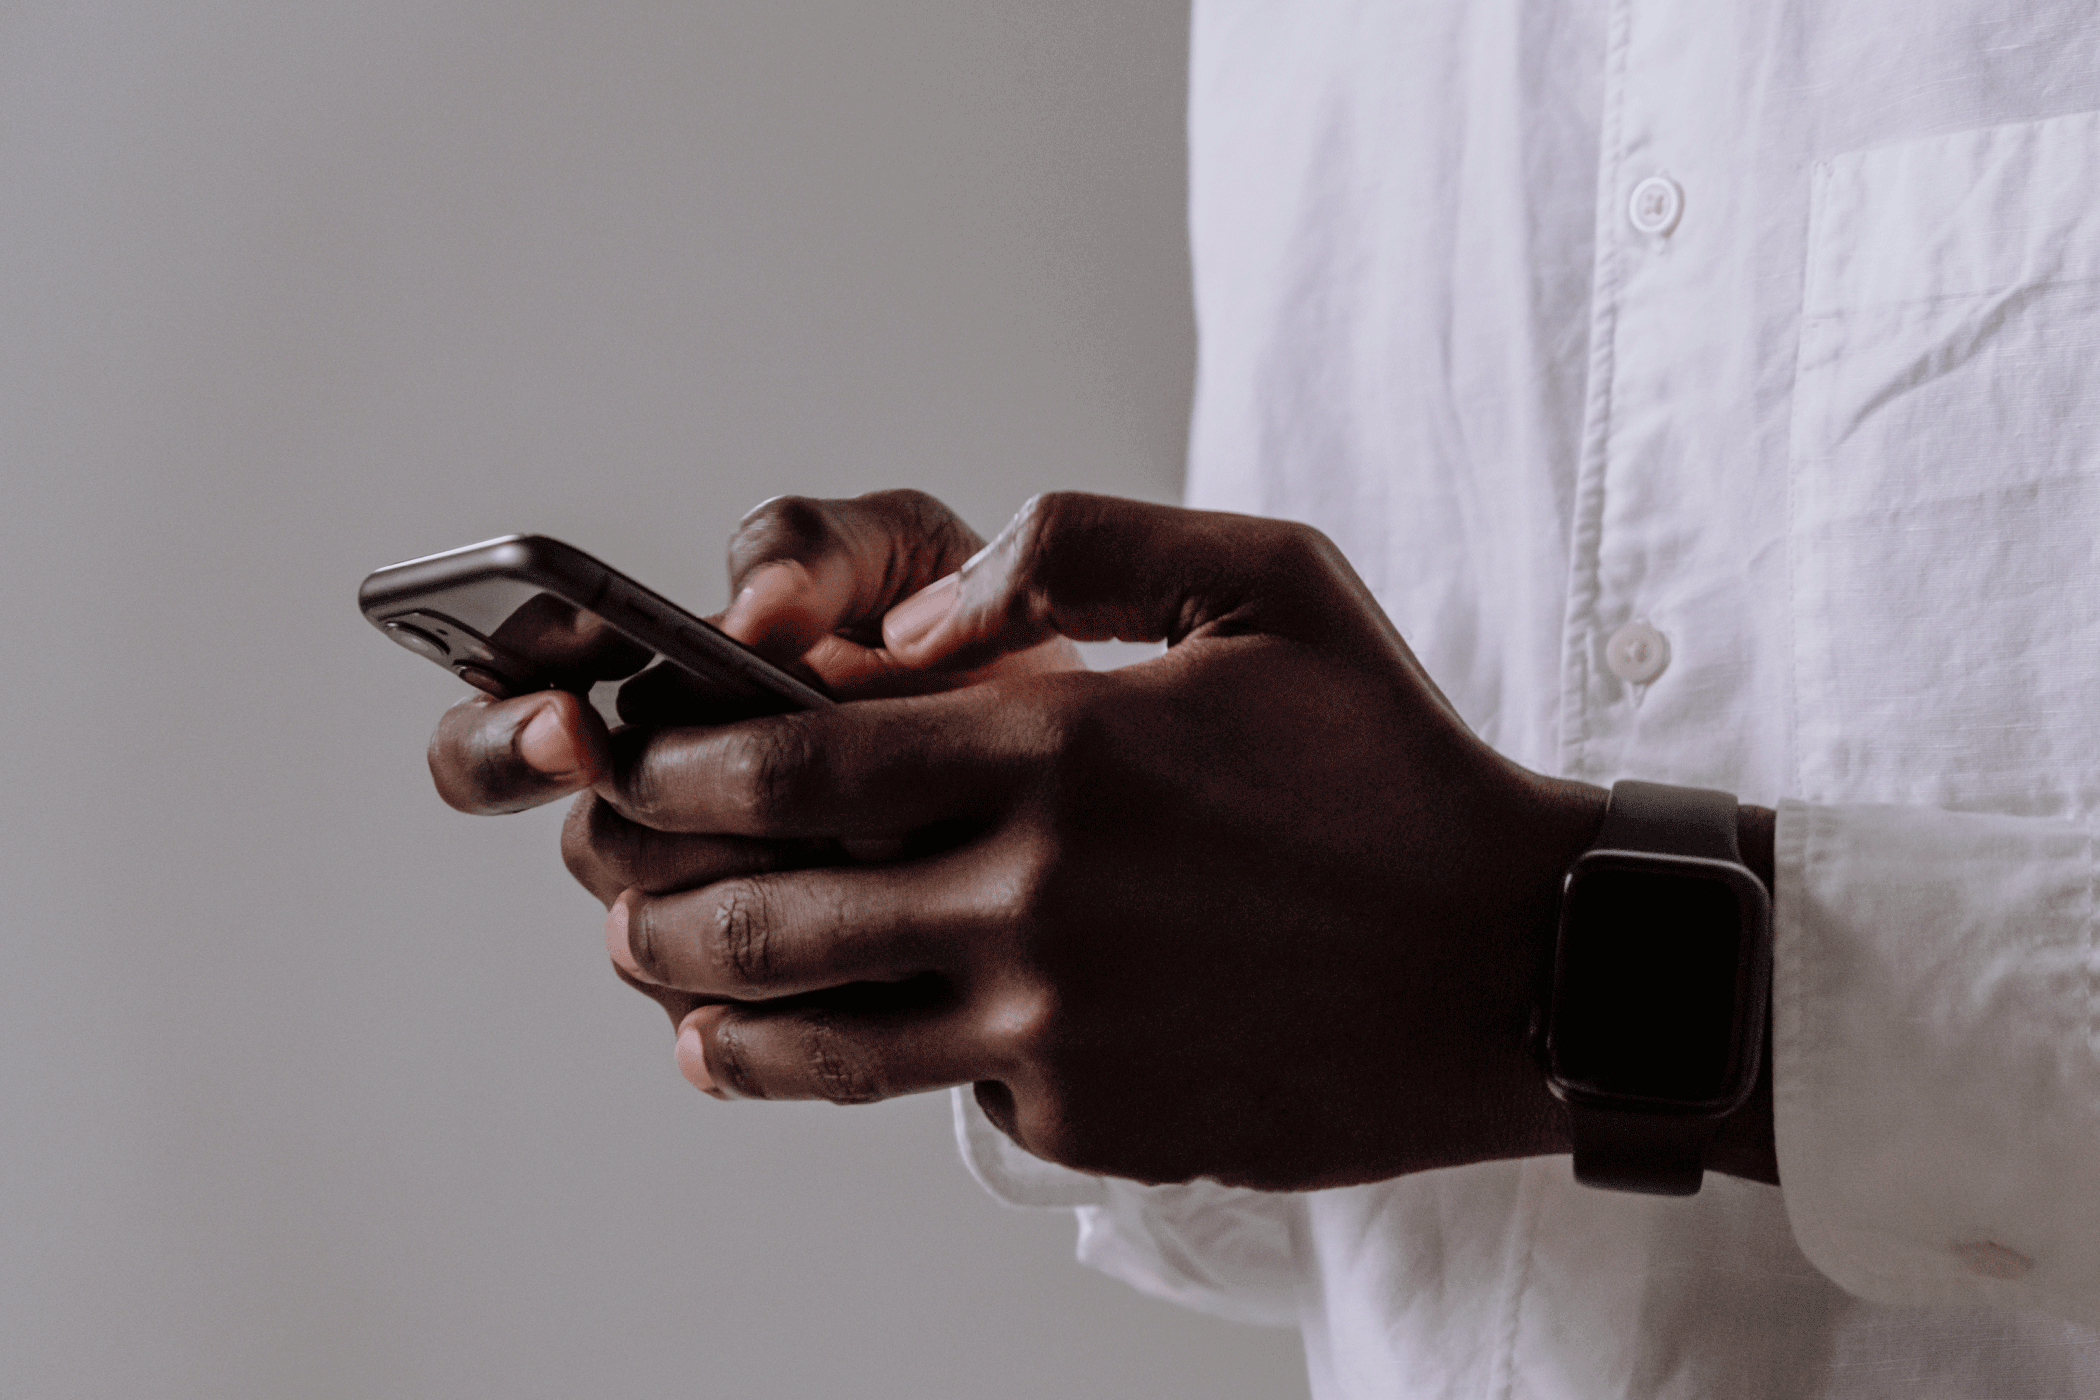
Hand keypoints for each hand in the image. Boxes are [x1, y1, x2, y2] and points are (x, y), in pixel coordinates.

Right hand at [423, 491, 1077, 1030]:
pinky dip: (810, 986)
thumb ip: (816, 548)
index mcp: (657, 690)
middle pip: (596, 844)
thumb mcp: (905, 556)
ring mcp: (708, 920)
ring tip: (884, 851)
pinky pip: (741, 1030)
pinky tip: (896, 944)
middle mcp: (659, 811)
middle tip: (774, 799)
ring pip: (663, 942)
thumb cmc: (967, 642)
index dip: (510, 730)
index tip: (570, 724)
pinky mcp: (771, 1011)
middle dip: (681, 825)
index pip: (505, 714)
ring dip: (761, 898)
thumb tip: (749, 610)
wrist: (1087, 769)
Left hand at [573, 492, 1614, 1190]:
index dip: (677, 763)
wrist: (1518, 963)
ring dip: (707, 1008)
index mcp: (1062, 749)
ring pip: (810, 1039)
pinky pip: (931, 1094)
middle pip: (763, 914)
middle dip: (651, 896)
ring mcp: (1057, 1030)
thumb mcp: (1268, 581)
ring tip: (671, 986)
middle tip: (616, 881)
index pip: (791, 761)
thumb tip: (903, 625)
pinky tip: (828, 1043)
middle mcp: (1037, 899)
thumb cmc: (1392, 765)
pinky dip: (866, 1063)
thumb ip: (1075, 549)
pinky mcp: (1088, 1123)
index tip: (636, 758)